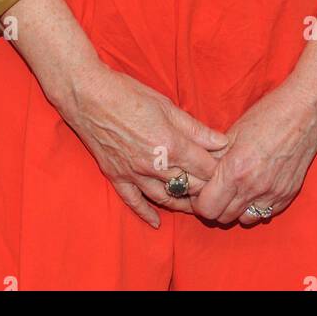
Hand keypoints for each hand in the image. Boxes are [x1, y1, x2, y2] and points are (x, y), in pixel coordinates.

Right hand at [60, 62, 230, 227]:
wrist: (88, 95)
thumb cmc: (129, 93)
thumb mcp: (167, 105)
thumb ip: (195, 128)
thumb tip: (221, 141)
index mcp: (171, 144)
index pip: (205, 168)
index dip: (219, 170)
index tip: (228, 170)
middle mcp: (155, 164)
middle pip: (190, 186)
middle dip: (206, 189)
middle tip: (218, 190)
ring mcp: (135, 174)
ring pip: (166, 199)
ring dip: (184, 204)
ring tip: (197, 206)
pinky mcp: (117, 177)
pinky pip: (135, 202)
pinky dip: (147, 214)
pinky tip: (157, 222)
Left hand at [192, 74, 316, 225]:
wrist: (305, 112)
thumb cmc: (268, 115)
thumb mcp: (234, 132)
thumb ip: (215, 158)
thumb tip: (200, 174)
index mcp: (235, 169)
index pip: (207, 207)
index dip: (200, 201)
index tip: (201, 190)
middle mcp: (253, 187)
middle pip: (223, 218)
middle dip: (216, 206)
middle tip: (217, 189)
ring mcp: (272, 194)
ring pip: (244, 219)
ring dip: (236, 208)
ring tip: (237, 189)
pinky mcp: (287, 196)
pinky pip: (265, 214)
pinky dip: (257, 206)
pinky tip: (256, 187)